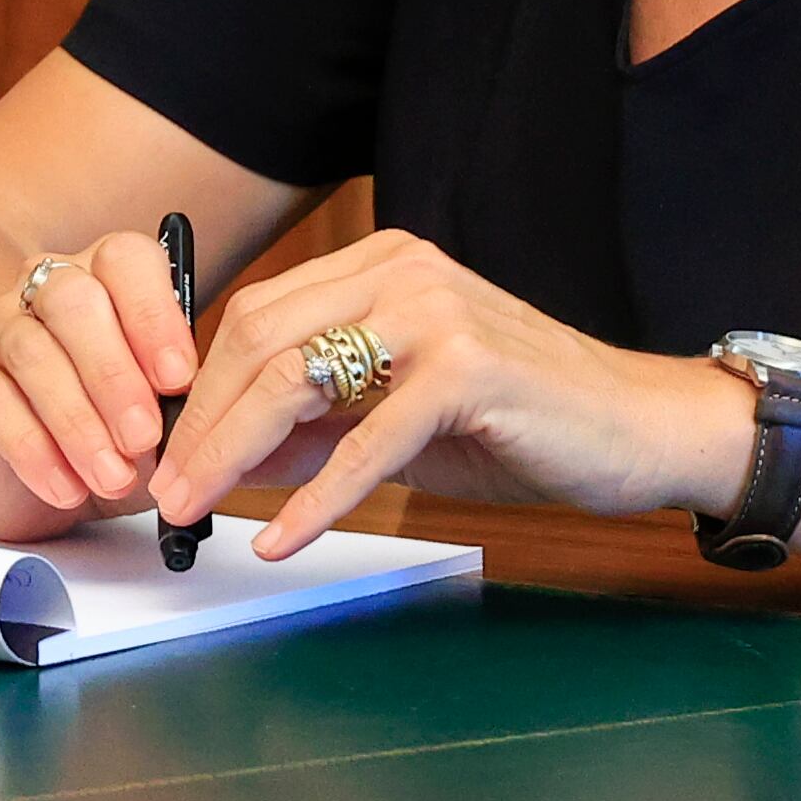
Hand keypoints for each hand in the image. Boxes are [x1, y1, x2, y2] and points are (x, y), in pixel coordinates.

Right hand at [0, 229, 198, 536]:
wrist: (42, 478)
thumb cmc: (114, 430)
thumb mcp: (159, 414)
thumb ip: (176, 401)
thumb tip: (194, 415)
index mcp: (105, 277)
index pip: (125, 260)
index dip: (154, 315)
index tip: (179, 379)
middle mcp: (47, 289)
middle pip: (74, 301)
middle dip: (115, 375)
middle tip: (145, 438)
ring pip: (32, 354)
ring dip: (78, 423)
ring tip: (112, 477)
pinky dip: (34, 451)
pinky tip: (66, 488)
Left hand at [147, 230, 745, 557]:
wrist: (637, 427)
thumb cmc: (521, 419)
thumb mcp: (399, 415)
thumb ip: (317, 422)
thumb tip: (226, 458)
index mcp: (380, 262)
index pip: (257, 317)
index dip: (199, 391)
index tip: (165, 456)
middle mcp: (402, 269)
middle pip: (261, 340)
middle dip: (200, 424)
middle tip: (164, 494)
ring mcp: (436, 314)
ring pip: (298, 379)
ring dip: (233, 454)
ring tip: (196, 512)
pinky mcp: (468, 371)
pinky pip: (367, 440)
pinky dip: (316, 497)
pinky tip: (283, 539)